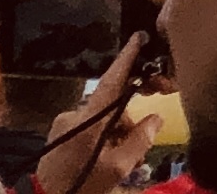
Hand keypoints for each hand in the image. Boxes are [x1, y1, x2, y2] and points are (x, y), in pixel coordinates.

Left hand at [30, 33, 160, 193]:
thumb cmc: (81, 185)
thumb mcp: (117, 168)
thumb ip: (140, 140)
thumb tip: (156, 119)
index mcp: (88, 120)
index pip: (111, 81)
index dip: (127, 58)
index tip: (139, 37)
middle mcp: (74, 114)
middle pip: (112, 104)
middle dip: (130, 119)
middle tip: (143, 140)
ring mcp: (64, 124)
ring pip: (102, 118)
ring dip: (117, 132)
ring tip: (125, 158)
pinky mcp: (59, 134)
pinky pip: (90, 126)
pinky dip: (104, 136)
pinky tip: (109, 155)